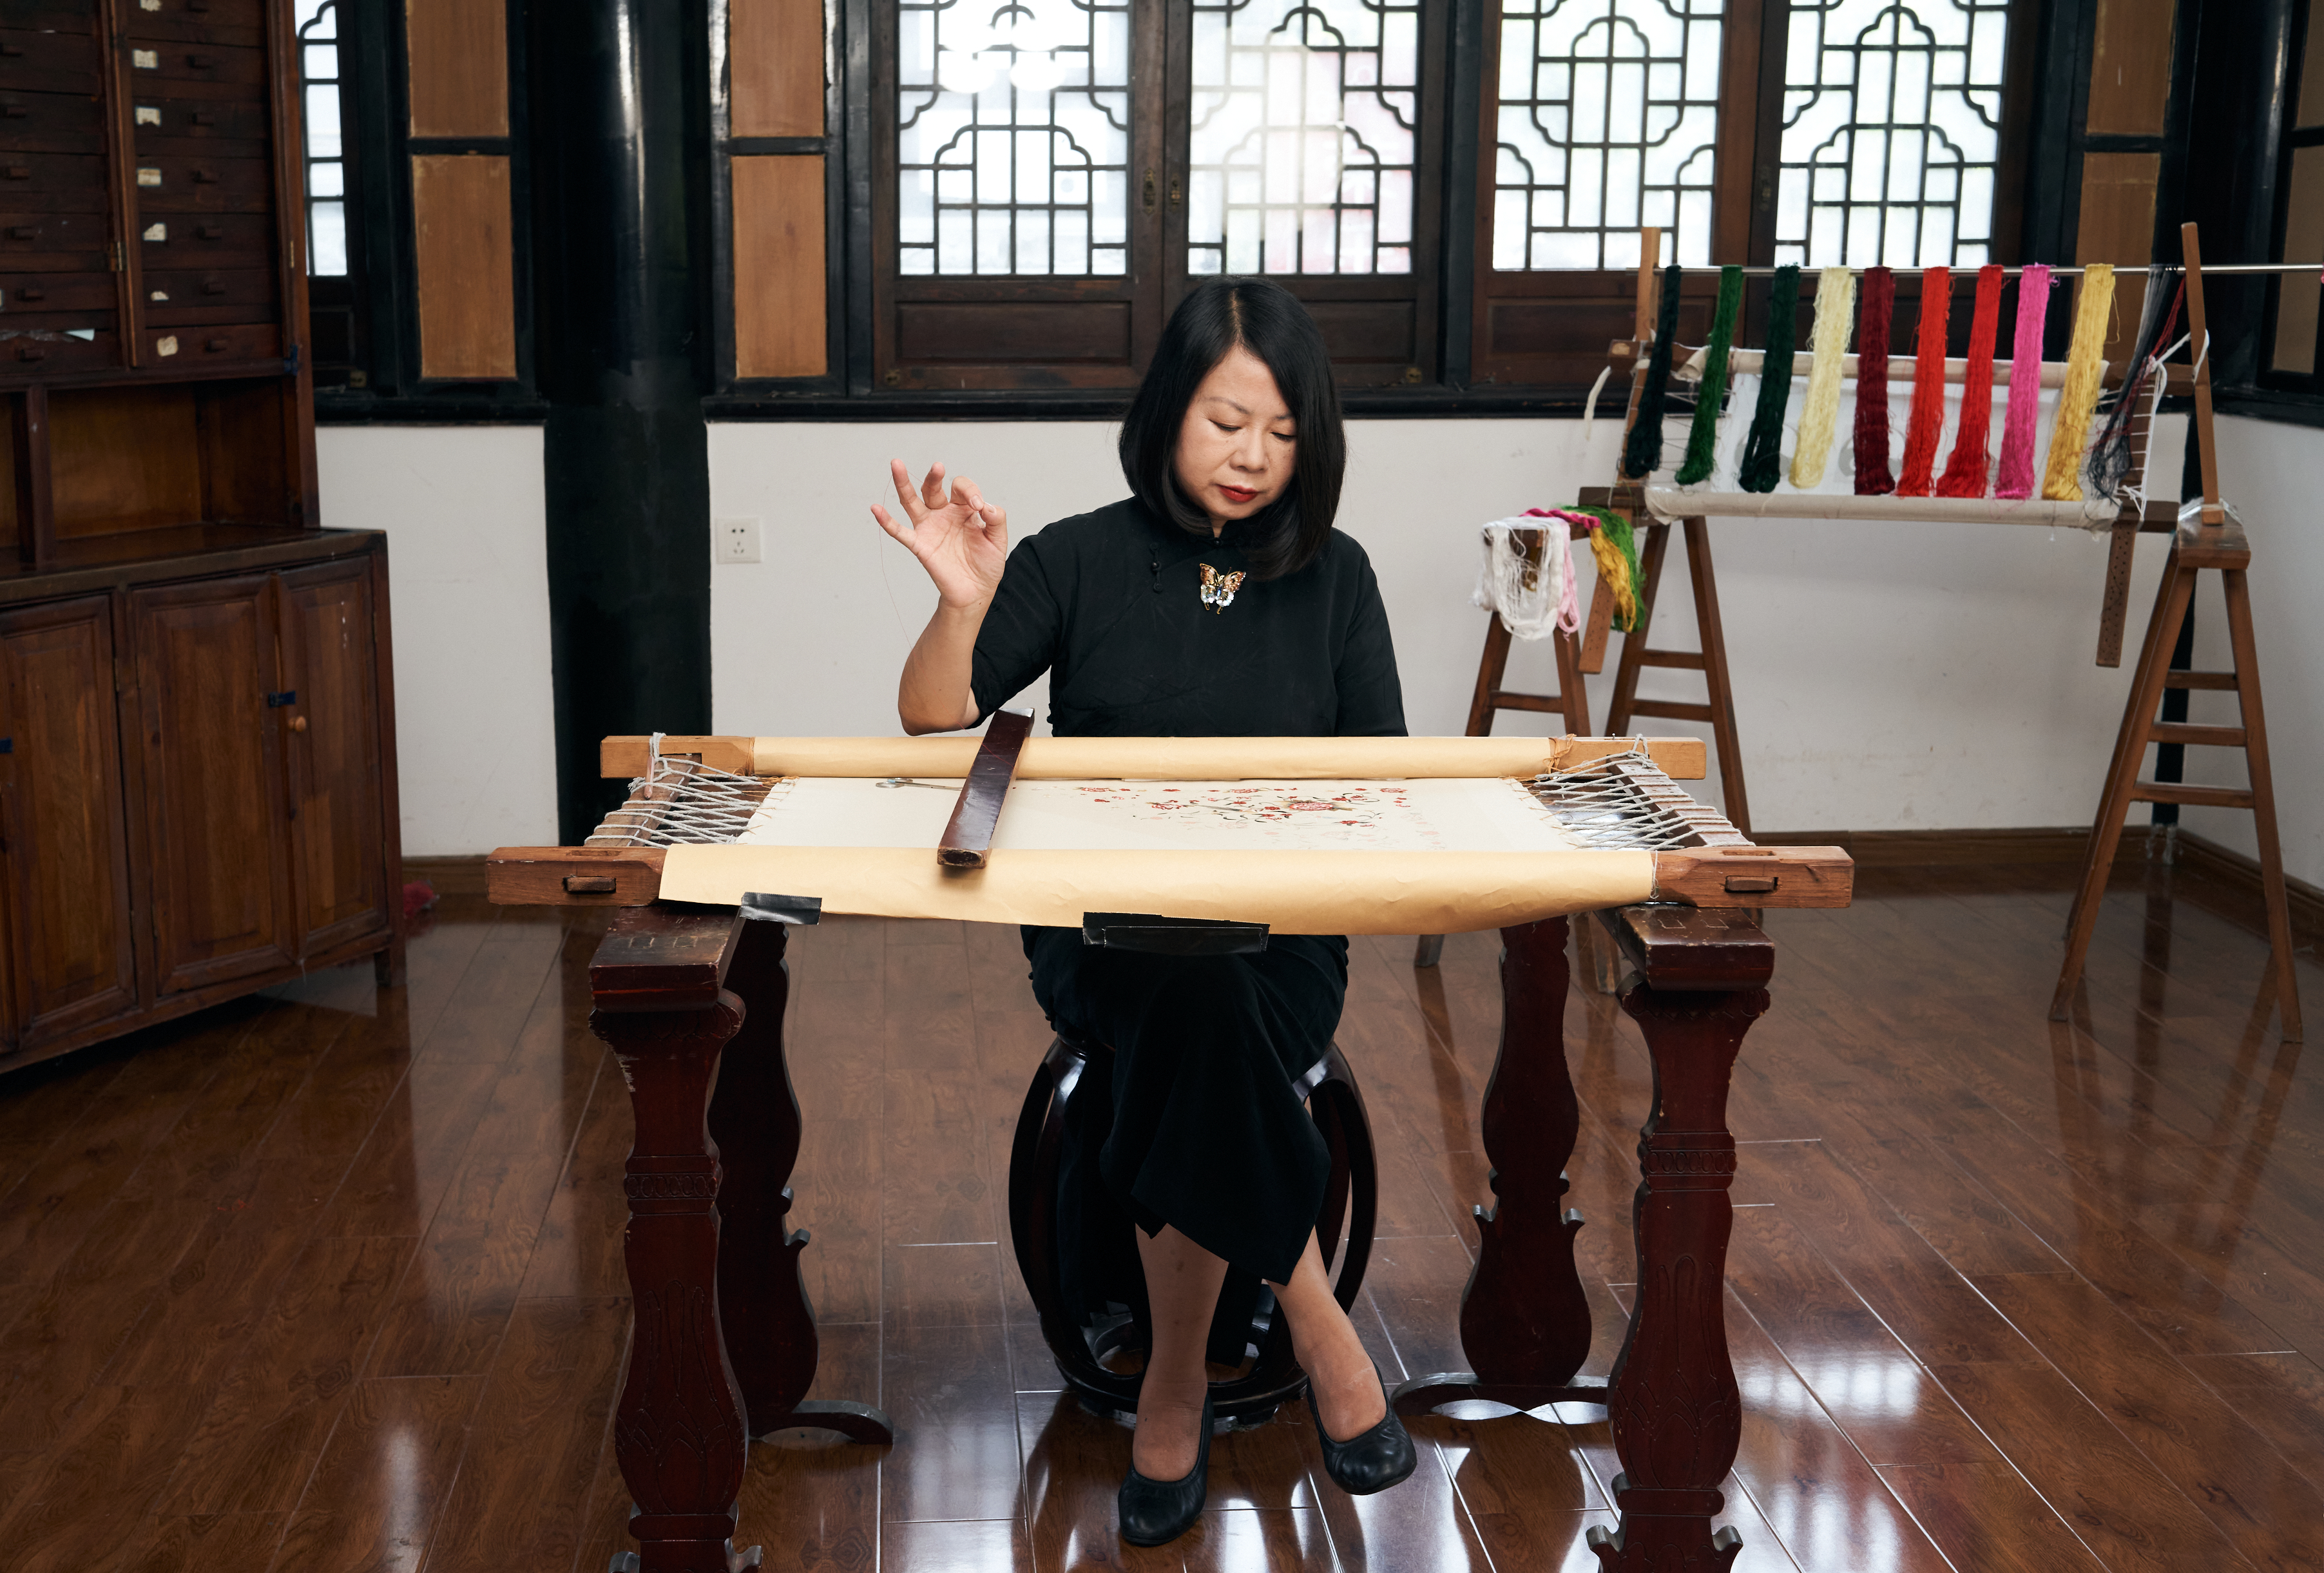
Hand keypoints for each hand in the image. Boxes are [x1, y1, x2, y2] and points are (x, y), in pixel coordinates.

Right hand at [871, 459, 1008, 610]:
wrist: (975, 592)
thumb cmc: (986, 565)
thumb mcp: (998, 540)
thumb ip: (996, 520)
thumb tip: (986, 505)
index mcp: (963, 509)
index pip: (961, 488)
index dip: (969, 491)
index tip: (978, 506)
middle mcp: (943, 514)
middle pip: (932, 488)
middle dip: (933, 477)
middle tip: (937, 467)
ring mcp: (929, 528)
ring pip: (911, 501)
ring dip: (903, 483)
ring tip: (896, 464)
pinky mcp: (920, 545)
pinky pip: (900, 532)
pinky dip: (887, 521)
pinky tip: (876, 509)